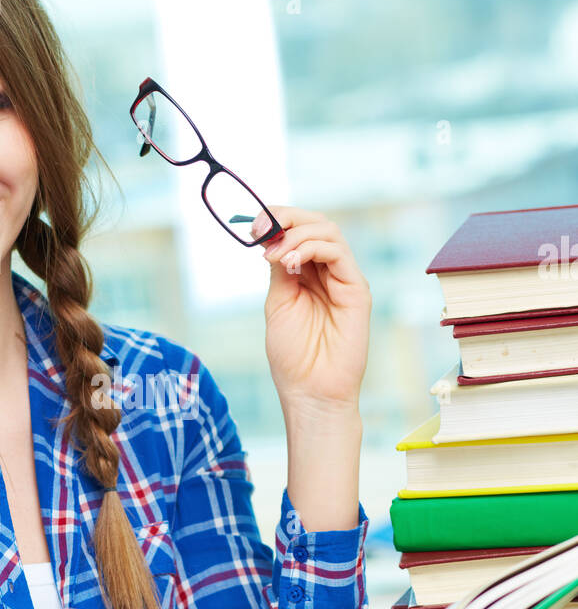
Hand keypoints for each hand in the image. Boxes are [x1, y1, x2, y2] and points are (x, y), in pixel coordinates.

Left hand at [252, 206, 371, 408]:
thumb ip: (280, 269)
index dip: (277, 219)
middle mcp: (329, 272)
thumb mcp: (278, 303)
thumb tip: (272, 237)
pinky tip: (291, 261)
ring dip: (296, 233)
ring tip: (275, 254)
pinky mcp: (356, 290)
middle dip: (286, 217)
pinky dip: (311, 247)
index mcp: (308, 274)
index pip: (299, 231)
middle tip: (261, 227)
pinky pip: (338, 253)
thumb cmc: (294, 356)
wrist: (310, 391)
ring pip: (328, 231)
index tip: (252, 225)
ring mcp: (344, 279)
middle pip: (316, 223)